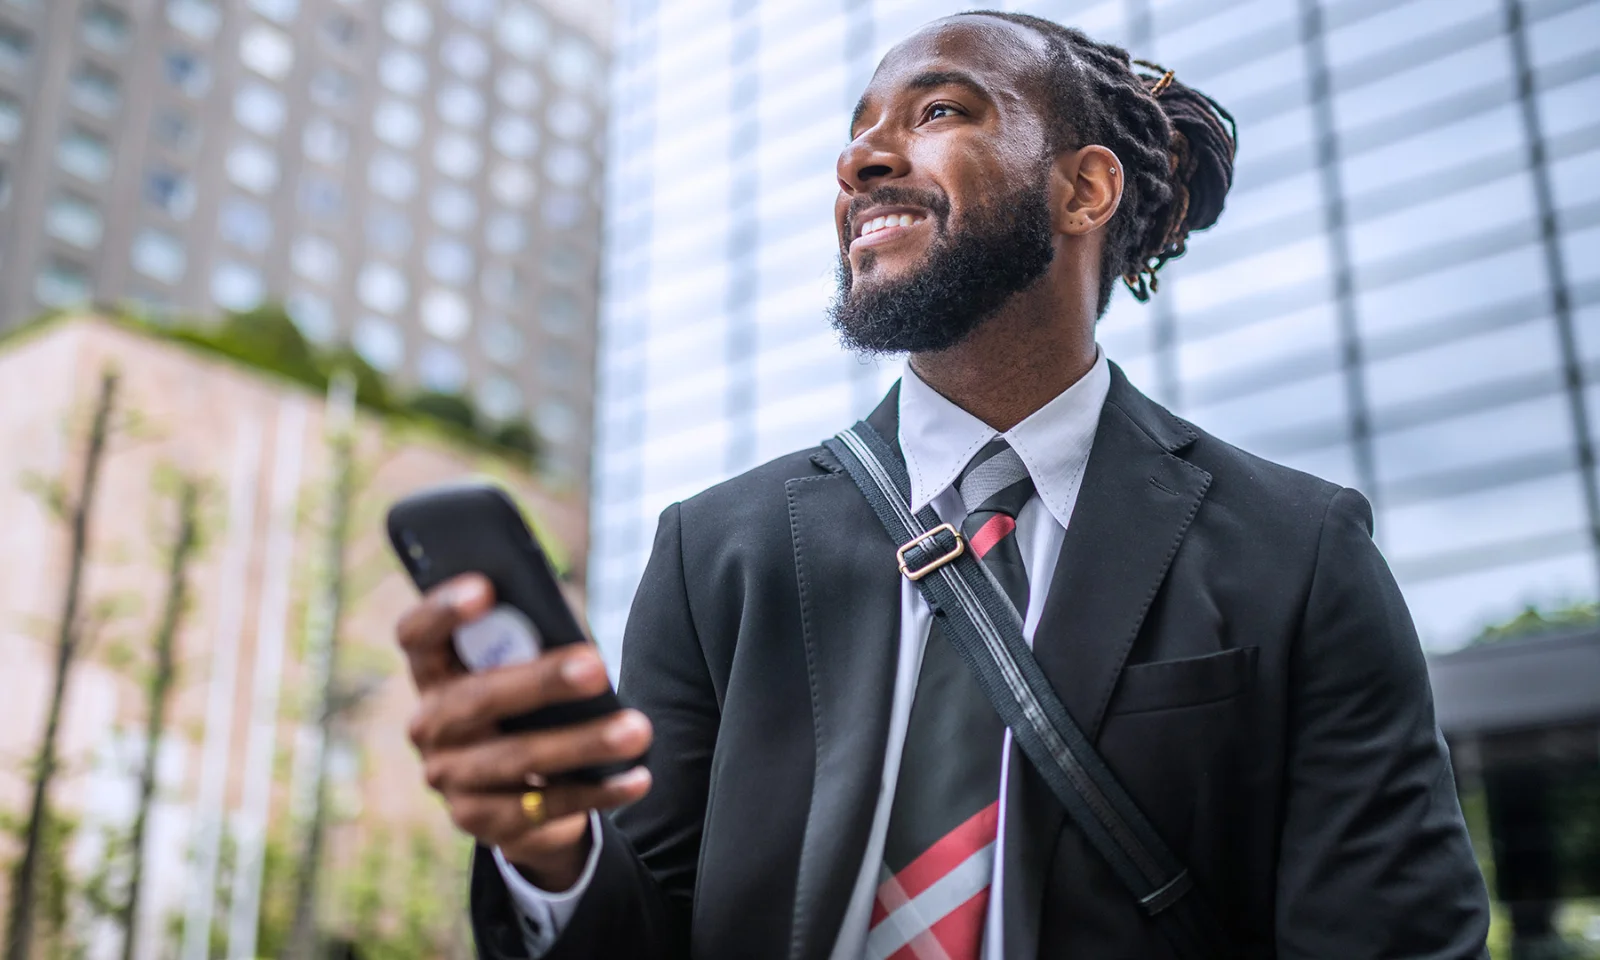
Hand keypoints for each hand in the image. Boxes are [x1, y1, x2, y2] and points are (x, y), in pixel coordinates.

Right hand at [398, 573, 653, 889]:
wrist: (520, 792)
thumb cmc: (529, 705)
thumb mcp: (522, 670)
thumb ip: (530, 647)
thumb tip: (580, 641)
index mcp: (434, 672)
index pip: (418, 635)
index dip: (443, 609)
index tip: (485, 587)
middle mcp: (430, 725)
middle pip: (479, 698)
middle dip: (542, 681)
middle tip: (597, 667)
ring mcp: (450, 778)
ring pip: (517, 759)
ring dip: (583, 743)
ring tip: (637, 729)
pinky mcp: (481, 822)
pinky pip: (545, 808)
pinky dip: (597, 791)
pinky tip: (636, 778)